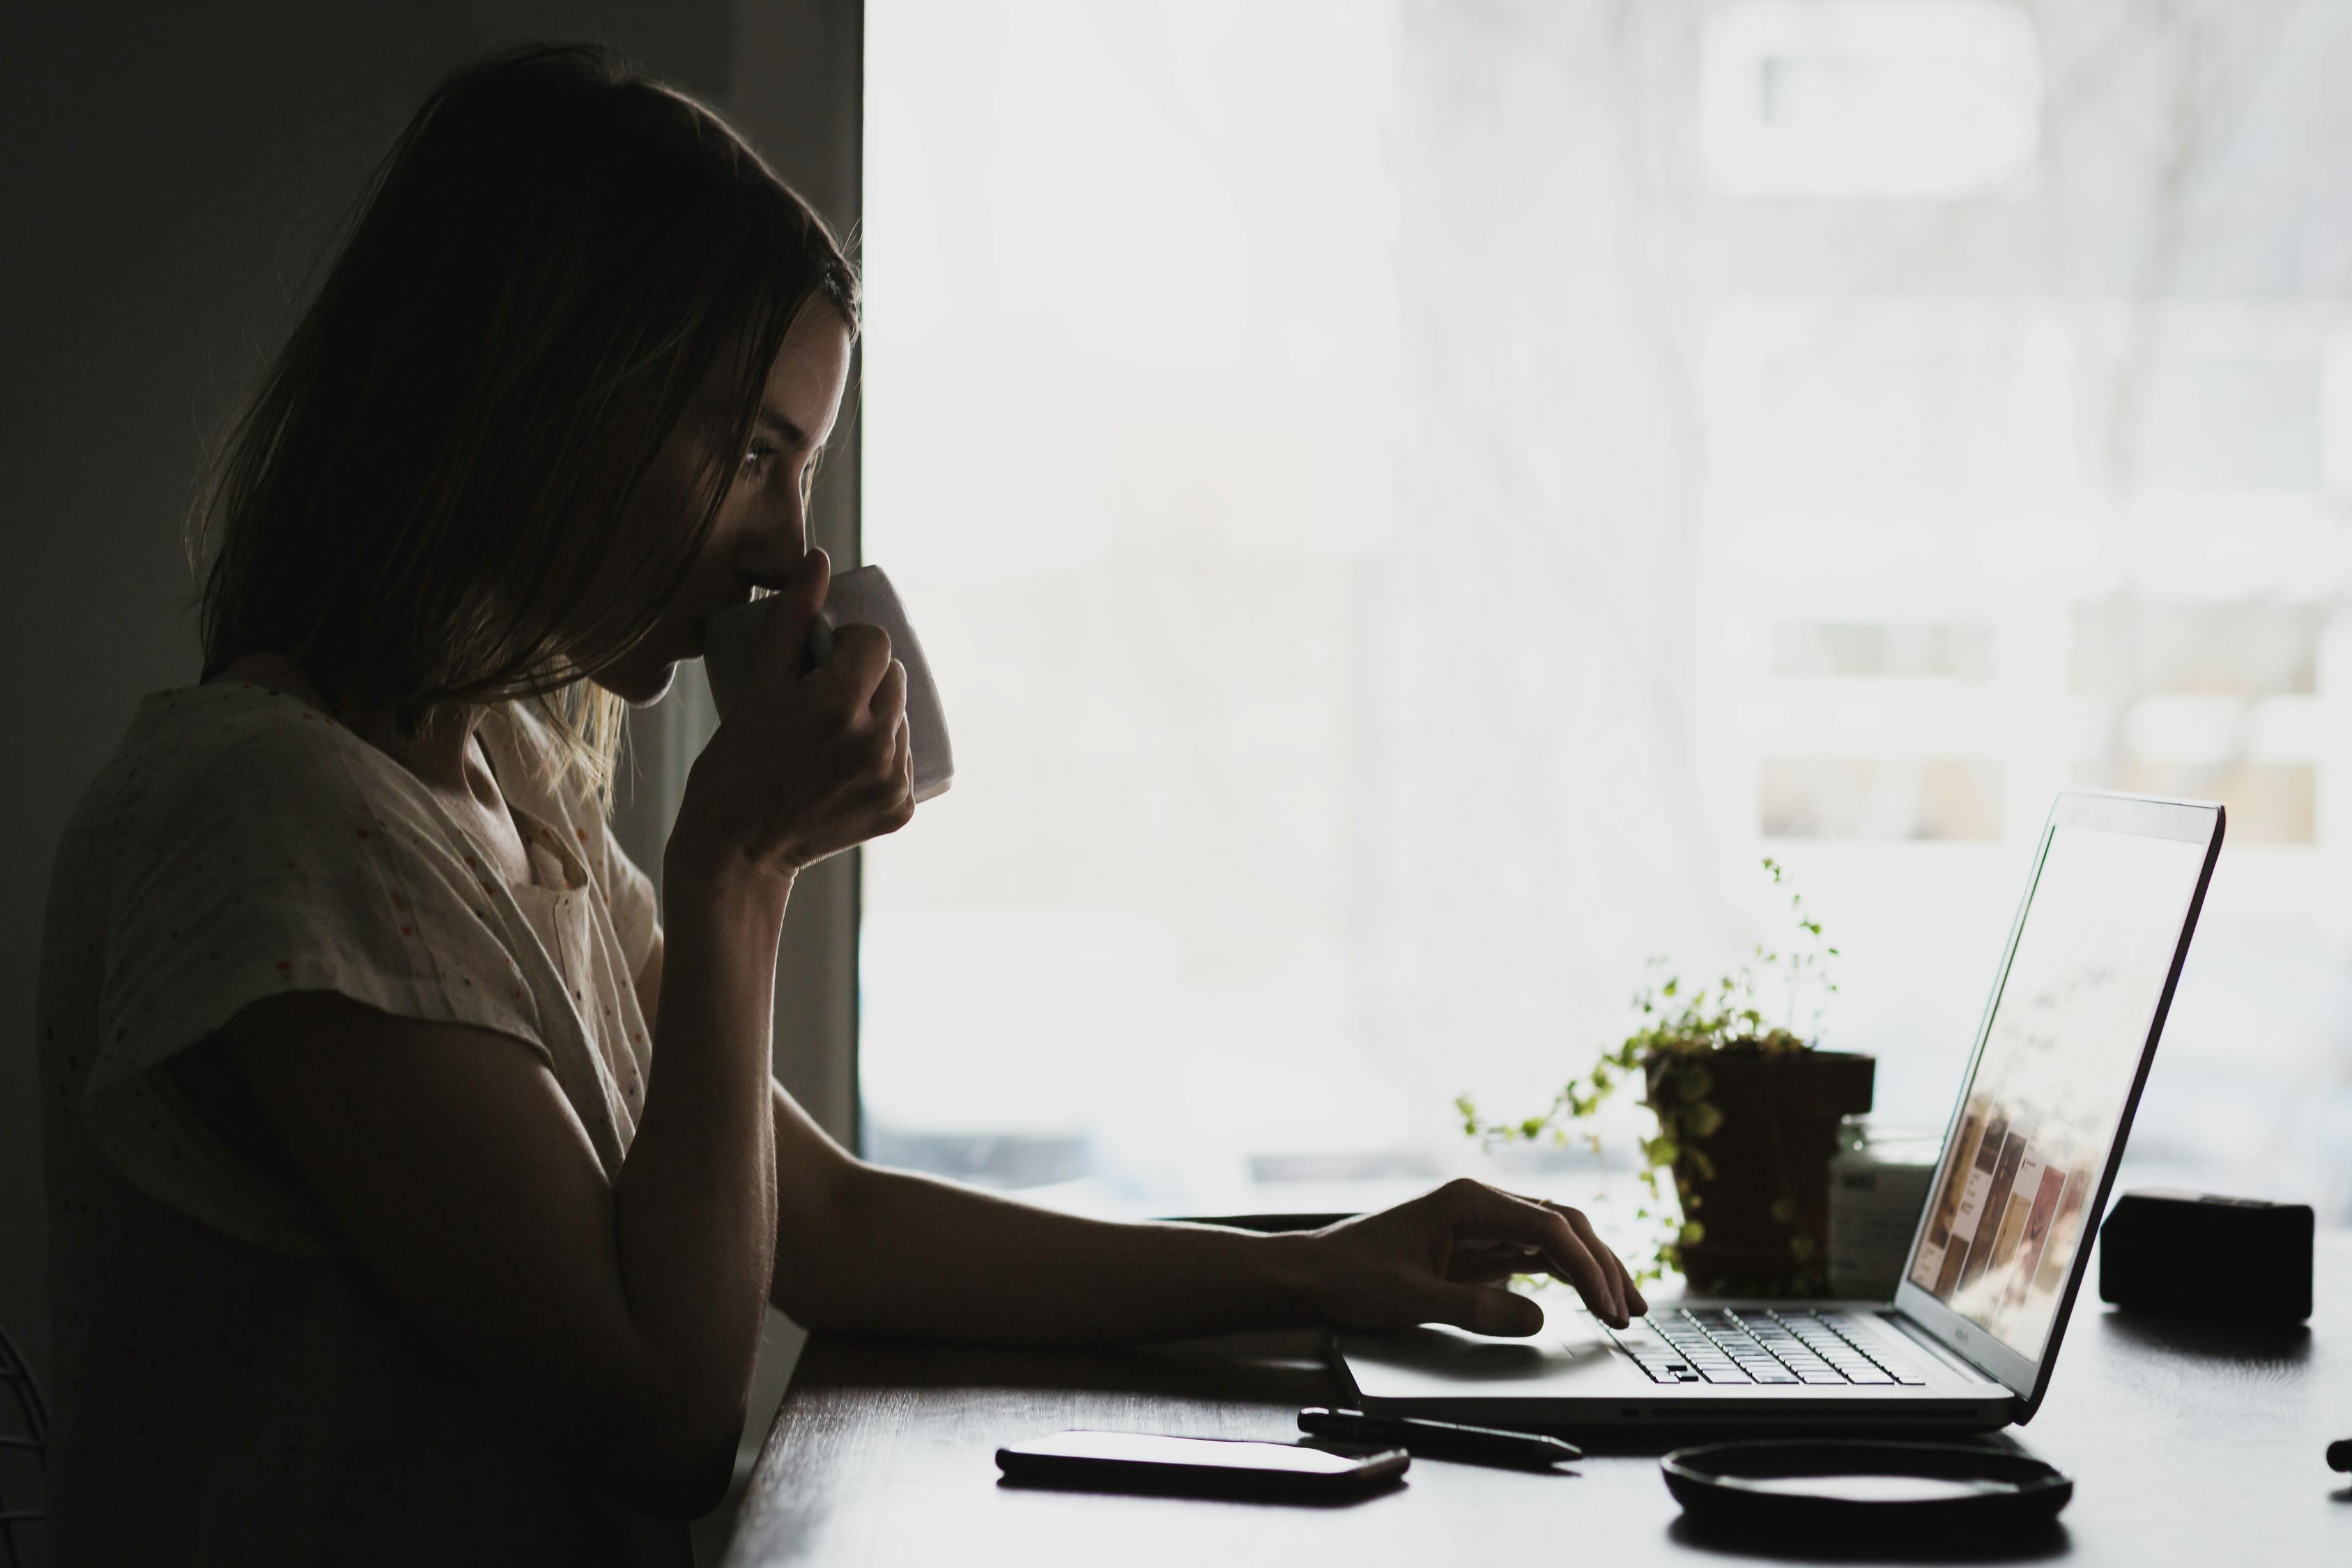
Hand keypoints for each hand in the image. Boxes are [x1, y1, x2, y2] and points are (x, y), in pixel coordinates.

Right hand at [672, 548, 914, 880]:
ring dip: (875, 716)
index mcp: (838, 706)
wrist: (736, 851)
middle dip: (864, 678)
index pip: (876, 642)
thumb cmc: (733, 765)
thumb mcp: (756, 686)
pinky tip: (844, 768)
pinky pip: (903, 760)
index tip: (822, 662)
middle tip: (821, 700)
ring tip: (830, 736)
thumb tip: (820, 560)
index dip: (849, 644)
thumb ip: (790, 621)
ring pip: (901, 718)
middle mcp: (876, 743)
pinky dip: (880, 756)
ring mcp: (892, 780)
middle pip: (894, 677)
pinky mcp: (900, 810)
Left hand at [1296, 1178, 1645, 1336]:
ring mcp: (1483, 1224)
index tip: (1608, 1305)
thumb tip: (1538, 1317)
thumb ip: (1476, 1307)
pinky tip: (1591, 1297)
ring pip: (1556, 1238)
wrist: (1314, 1273)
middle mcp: (1482, 1204)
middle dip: (1602, 1265)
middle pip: (1563, 1225)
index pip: (1548, 1226)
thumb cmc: (1353, 1276)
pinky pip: (1536, 1255)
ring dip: (1592, 1269)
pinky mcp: (1480, 1246)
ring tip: (1626, 1307)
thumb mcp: (1412, 1298)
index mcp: (1468, 1201)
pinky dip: (1567, 1276)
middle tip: (1631, 1311)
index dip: (1586, 1266)